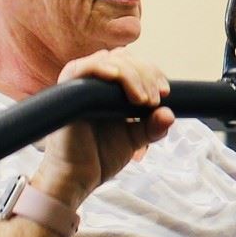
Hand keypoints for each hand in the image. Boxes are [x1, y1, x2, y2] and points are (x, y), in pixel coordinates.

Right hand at [36, 52, 173, 204]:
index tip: (164, 92)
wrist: (78, 179)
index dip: (152, 72)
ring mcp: (80, 85)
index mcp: (110, 89)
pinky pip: (81, 68)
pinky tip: (116, 76)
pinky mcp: (66, 92)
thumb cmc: (100, 157)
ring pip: (108, 59)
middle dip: (145, 74)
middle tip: (153, 99)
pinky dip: (100, 68)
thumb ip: (153, 126)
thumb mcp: (136, 139)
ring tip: (141, 99)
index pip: (134, 64)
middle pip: (124, 57)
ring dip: (130, 74)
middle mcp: (94, 83)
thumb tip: (169, 114)